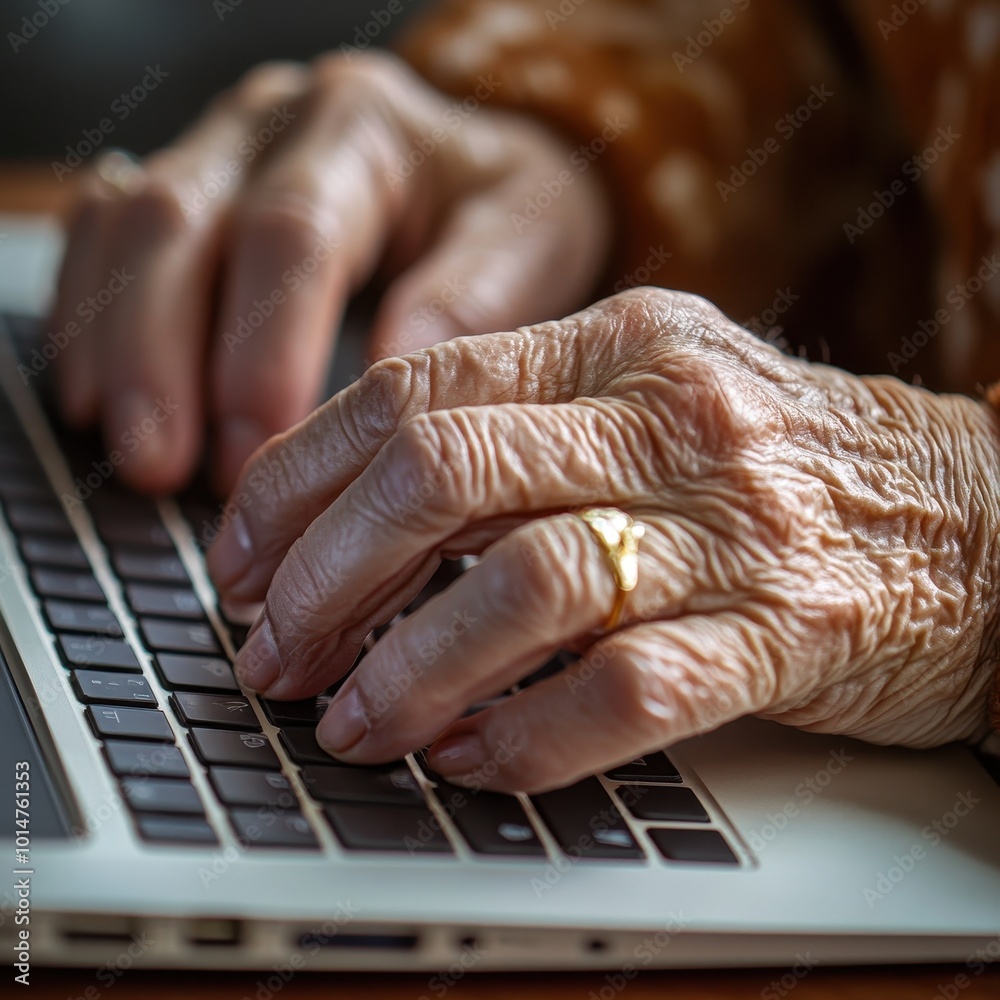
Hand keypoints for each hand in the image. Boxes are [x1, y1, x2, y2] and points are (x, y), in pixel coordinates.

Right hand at [51, 52, 609, 493]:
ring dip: (119, 351)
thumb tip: (384, 380)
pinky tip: (96, 397)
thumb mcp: (526, 246)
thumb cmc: (513, 219)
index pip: (294, 234)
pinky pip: (107, 236)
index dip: (264, 348)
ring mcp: (221, 153)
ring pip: (131, 231)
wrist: (489, 177)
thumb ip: (467, 303)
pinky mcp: (192, 191)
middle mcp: (276, 127)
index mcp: (364, 131)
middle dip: (163, 359)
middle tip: (165, 467)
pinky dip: (94, 320)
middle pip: (184, 224)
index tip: (258, 453)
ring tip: (134, 452)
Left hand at [207, 287, 999, 792]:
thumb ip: (517, 434)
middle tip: (271, 654)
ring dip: (408, 670)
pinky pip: (627, 688)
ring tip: (351, 725)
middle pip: (441, 476)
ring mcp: (729, 525)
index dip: (300, 480)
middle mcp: (666, 417)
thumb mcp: (647, 402)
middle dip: (323, 577)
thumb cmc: (777, 468)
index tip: (241, 558)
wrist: (969, 524)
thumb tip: (349, 514)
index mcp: (617, 344)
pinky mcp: (782, 632)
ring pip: (523, 585)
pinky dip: (530, 735)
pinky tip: (474, 760)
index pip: (413, 389)